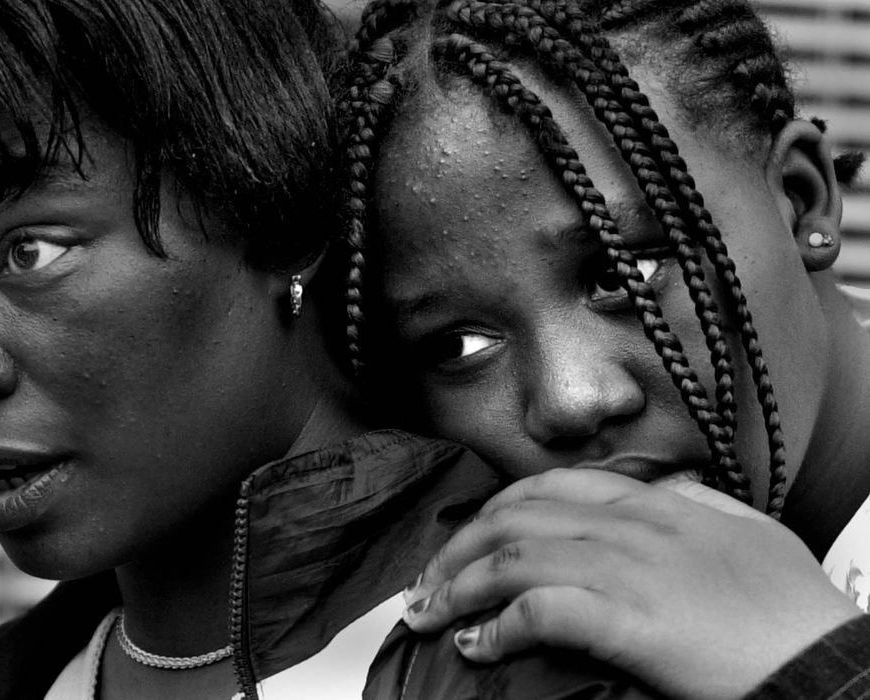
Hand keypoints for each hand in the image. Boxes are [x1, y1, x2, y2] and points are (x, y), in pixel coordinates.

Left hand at [401, 468, 862, 699]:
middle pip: (512, 518)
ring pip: (514, 558)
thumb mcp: (743, 531)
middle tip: (428, 588)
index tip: (464, 544)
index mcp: (652, 505)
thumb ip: (694, 503)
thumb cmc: (790, 606)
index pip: (546, 487)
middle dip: (456, 550)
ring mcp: (626, 570)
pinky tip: (478, 646)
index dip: (491, 513)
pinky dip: (497, 627)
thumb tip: (663, 491)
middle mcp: (629, 527)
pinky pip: (540, 611)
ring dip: (460, 589)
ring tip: (433, 618)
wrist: (824, 658)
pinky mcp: (628, 620)